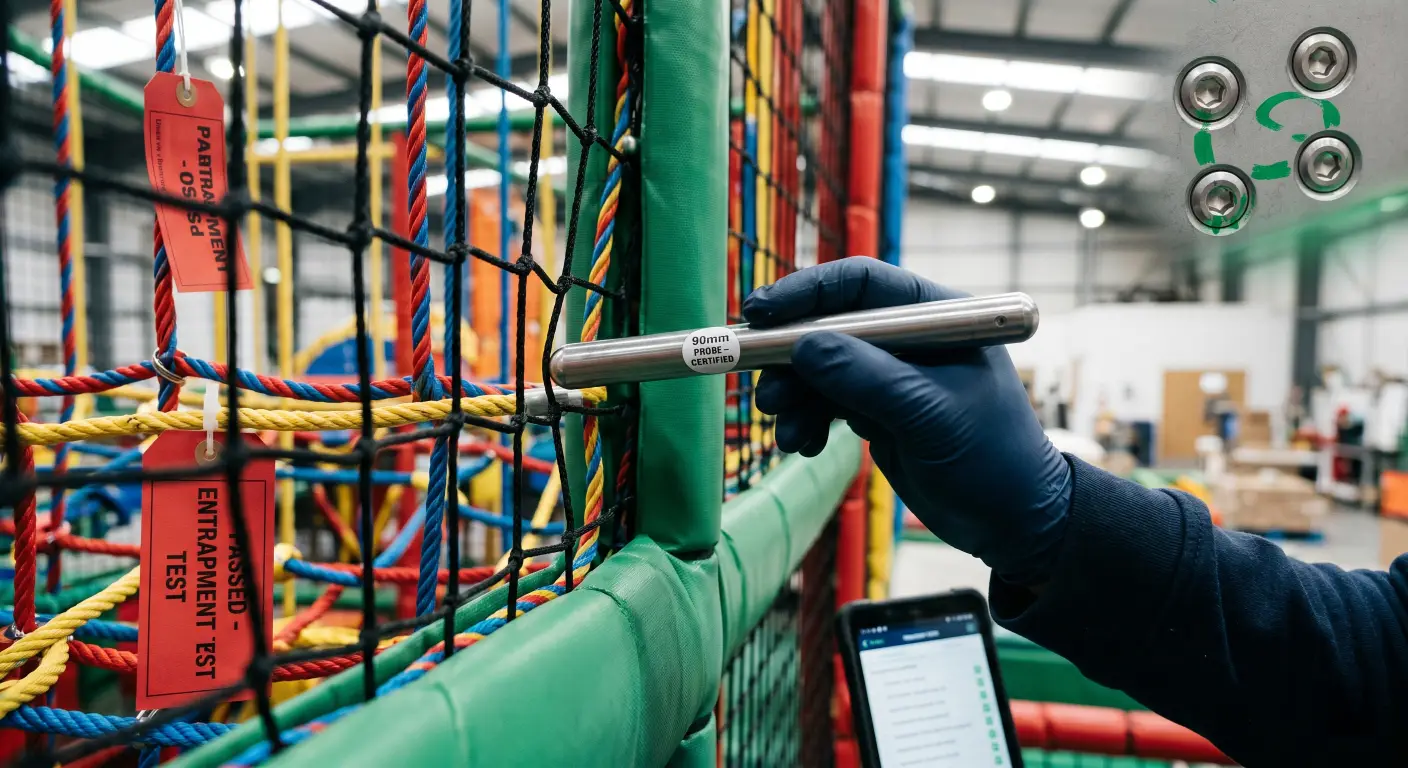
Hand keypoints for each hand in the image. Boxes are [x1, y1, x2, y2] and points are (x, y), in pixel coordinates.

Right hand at [743, 258, 1070, 585]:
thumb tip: (803, 347)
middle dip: (790, 358)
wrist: (1012, 521)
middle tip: (766, 391)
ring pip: (820, 369)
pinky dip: (806, 422)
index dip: (806, 293)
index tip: (760, 313)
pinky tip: (802, 447)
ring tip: (787, 434)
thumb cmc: (992, 458)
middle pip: (830, 326)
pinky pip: (824, 403)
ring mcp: (890, 374)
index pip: (862, 284)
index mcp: (936, 315)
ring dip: (794, 398)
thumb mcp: (930, 415)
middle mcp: (909, 337)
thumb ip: (867, 378)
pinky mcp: (877, 410)